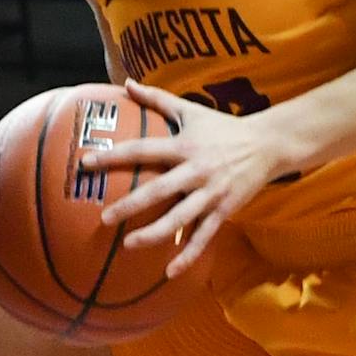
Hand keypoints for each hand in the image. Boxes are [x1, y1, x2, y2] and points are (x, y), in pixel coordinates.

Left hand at [89, 81, 287, 277]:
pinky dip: (189, 255)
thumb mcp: (191, 110)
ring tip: (129, 245)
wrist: (268, 144)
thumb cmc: (223, 127)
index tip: (87, 162)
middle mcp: (196, 171)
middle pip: (159, 190)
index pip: (143, 150)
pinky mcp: (225, 210)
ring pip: (180, 218)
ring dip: (155, 234)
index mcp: (184, 146)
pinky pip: (205, 236)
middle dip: (131, 205)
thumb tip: (126, 83)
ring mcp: (211, 193)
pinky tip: (170, 272)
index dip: (115, 156)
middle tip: (105, 218)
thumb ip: (157, 98)